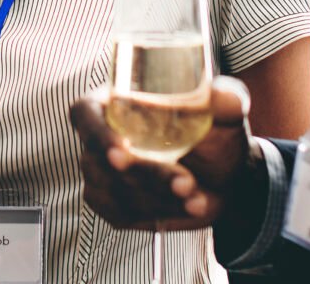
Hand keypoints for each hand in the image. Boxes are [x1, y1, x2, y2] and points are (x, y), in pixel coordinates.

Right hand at [71, 77, 262, 231]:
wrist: (224, 175)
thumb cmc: (214, 134)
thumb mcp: (223, 113)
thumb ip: (224, 99)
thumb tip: (218, 94)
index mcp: (114, 103)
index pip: (85, 114)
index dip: (97, 133)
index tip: (122, 150)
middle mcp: (101, 139)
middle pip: (104, 161)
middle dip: (147, 175)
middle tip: (185, 181)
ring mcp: (103, 176)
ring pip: (117, 192)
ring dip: (160, 196)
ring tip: (197, 195)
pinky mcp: (113, 206)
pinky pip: (126, 214)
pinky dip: (161, 211)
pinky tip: (188, 205)